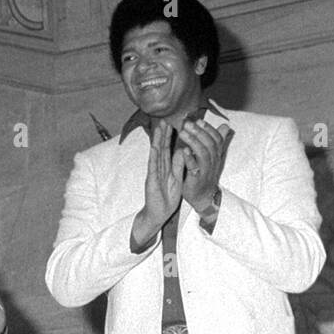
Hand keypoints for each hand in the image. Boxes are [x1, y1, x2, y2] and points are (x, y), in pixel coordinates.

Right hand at [131, 119, 184, 250]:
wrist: (158, 214)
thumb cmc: (166, 198)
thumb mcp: (177, 179)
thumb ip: (179, 165)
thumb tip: (182, 151)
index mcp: (166, 168)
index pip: (167, 150)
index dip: (170, 137)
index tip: (173, 124)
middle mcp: (158, 168)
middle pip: (161, 148)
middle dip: (163, 134)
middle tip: (164, 120)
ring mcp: (154, 173)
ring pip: (156, 154)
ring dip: (157, 141)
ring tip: (159, 128)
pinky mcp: (151, 181)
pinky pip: (153, 167)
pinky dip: (153, 156)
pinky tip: (154, 147)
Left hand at [178, 119, 232, 211]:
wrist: (203, 197)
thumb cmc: (205, 174)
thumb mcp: (212, 156)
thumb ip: (217, 141)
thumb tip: (225, 126)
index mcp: (216, 154)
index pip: (216, 138)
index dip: (208, 128)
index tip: (198, 120)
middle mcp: (213, 161)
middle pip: (209, 143)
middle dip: (198, 132)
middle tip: (186, 123)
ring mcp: (206, 170)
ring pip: (203, 153)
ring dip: (193, 141)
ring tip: (182, 133)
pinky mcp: (197, 180)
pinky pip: (195, 168)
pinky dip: (189, 158)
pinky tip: (183, 151)